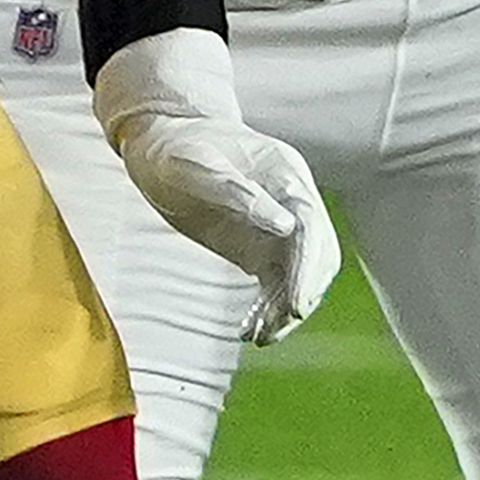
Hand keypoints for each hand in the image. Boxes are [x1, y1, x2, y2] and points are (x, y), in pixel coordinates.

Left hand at [87, 33, 336, 342]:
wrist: (163, 142)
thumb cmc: (175, 147)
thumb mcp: (194, 164)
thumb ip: (236, 191)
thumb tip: (284, 225)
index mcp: (287, 177)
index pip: (311, 227)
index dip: (308, 267)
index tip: (299, 304)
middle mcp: (293, 205)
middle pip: (317, 255)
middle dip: (303, 292)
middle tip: (282, 325)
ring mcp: (279, 228)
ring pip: (301, 274)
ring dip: (287, 308)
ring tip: (261, 337)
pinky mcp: (261, 247)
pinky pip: (276, 284)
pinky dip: (269, 309)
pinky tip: (251, 332)